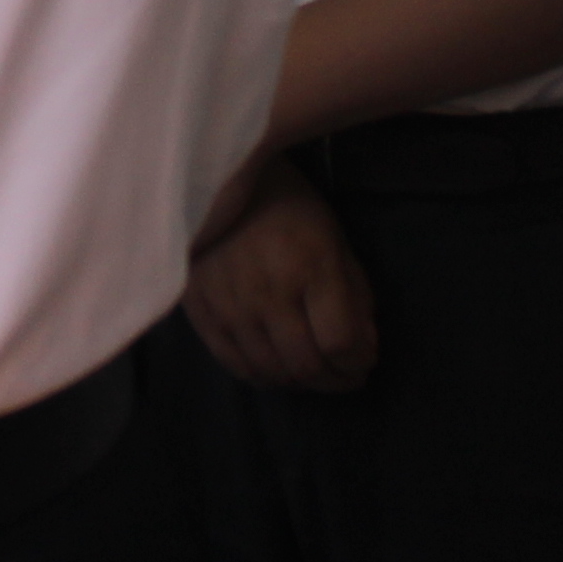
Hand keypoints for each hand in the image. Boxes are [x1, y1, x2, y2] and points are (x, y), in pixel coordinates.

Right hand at [185, 161, 378, 391]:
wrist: (219, 179)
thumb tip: (363, 349)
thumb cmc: (290, 207)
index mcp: (310, 266)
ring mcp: (229, 304)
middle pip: (306, 365)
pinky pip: (234, 365)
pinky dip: (261, 376)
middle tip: (341, 375)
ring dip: (299, 382)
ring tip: (310, 372)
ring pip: (271, 372)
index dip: (357, 363)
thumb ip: (355, 295)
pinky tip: (275, 367)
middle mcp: (268, 291)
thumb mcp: (336, 241)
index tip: (363, 362)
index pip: (339, 342)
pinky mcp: (199, 310)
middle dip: (334, 380)